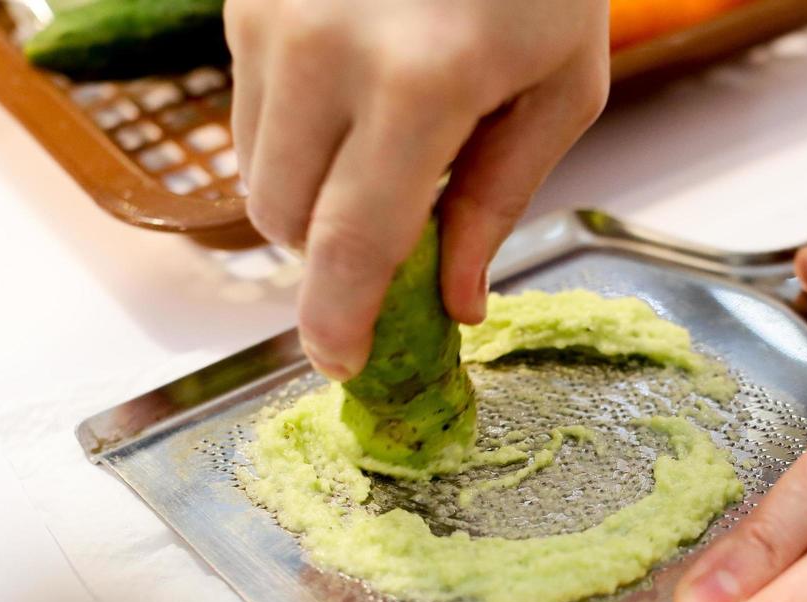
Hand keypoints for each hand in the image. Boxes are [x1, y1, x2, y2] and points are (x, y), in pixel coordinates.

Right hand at [225, 0, 609, 377]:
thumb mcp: (560, 85)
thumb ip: (500, 199)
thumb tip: (456, 301)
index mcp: (419, 84)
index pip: (353, 242)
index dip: (339, 318)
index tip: (339, 361)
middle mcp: (323, 49)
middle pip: (284, 218)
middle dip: (329, 254)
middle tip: (391, 242)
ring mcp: (270, 14)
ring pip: (254, 170)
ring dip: (309, 193)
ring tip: (385, 144)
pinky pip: (247, 109)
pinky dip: (296, 132)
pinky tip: (354, 92)